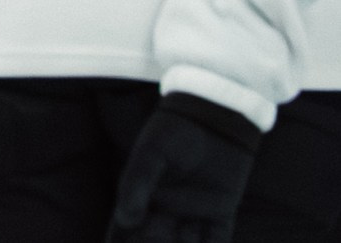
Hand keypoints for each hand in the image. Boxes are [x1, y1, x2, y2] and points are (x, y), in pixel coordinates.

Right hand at [106, 92, 260, 242]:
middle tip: (162, 237)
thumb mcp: (151, 152)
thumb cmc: (174, 130)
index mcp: (141, 198)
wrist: (216, 117)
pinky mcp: (221, 216)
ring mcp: (194, 216)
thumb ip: (136, 183)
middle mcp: (166, 212)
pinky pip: (216, 241)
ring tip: (182, 241)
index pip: (126, 231)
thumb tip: (125, 220)